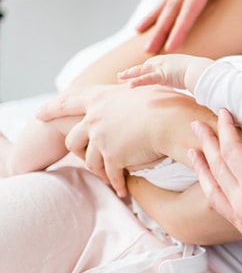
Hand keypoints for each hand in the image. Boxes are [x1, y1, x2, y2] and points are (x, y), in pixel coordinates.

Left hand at [38, 85, 175, 196]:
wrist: (171, 120)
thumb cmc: (166, 102)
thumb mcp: (142, 89)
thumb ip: (129, 90)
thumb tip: (130, 82)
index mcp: (100, 99)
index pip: (67, 102)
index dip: (52, 108)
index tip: (38, 114)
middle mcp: (95, 119)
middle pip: (73, 139)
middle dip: (77, 152)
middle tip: (80, 159)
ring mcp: (101, 139)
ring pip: (90, 161)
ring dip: (100, 171)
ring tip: (110, 178)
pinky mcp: (112, 156)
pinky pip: (110, 174)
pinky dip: (116, 183)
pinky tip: (122, 190)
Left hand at [118, 54, 212, 90]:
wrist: (207, 72)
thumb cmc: (206, 75)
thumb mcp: (198, 76)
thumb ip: (193, 81)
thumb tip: (199, 90)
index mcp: (174, 61)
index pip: (156, 65)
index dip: (146, 69)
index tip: (138, 72)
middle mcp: (167, 61)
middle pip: (147, 66)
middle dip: (134, 70)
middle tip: (122, 75)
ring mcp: (164, 67)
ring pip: (142, 70)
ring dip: (130, 74)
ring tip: (120, 77)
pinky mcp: (163, 75)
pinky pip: (147, 79)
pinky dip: (138, 81)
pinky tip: (129, 85)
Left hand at [191, 110, 241, 272]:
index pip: (233, 152)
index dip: (226, 130)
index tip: (222, 112)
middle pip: (217, 167)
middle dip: (207, 143)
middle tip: (197, 125)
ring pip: (213, 188)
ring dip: (202, 167)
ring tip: (194, 154)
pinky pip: (219, 205)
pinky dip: (210, 189)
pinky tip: (213, 188)